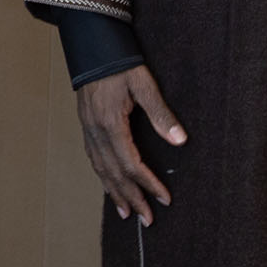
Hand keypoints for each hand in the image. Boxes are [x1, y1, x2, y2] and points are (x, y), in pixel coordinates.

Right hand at [76, 66, 185, 225]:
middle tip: (147, 219)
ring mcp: (88, 130)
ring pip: (100, 169)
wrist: (92, 46)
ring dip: (114, 193)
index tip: (164, 199)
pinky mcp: (86, 126)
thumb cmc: (119, 63)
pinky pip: (93, 158)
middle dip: (132, 197)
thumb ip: (161, 113)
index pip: (131, 164)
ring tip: (126, 212)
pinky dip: (102, 176)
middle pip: (114, 173)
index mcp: (111, 124)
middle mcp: (96, 132)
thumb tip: (180, 140)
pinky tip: (109, 184)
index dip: (148, 183)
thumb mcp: (144, 85)